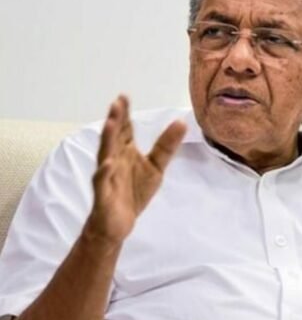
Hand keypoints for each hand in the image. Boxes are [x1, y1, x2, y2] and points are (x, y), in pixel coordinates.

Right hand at [85, 95, 186, 244]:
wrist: (118, 223)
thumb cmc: (133, 193)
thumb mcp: (156, 167)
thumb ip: (166, 145)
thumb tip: (181, 122)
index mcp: (125, 152)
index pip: (124, 130)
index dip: (124, 114)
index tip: (124, 96)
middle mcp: (113, 160)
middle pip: (114, 138)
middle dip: (115, 121)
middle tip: (117, 103)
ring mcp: (107, 176)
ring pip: (105, 155)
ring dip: (107, 140)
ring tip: (111, 123)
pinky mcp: (103, 195)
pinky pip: (102, 182)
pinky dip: (104, 172)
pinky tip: (108, 163)